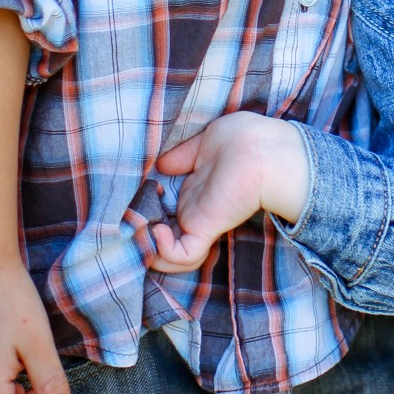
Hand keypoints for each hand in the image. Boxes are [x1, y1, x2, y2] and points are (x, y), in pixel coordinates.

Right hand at [149, 111, 311, 273]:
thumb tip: (161, 165)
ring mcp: (199, 220)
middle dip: (141, 234)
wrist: (264, 149)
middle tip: (128, 223)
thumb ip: (183, 156)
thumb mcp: (206, 141)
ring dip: (149, 248)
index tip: (136, 200)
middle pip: (164, 235)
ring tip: (138, 231)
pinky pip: (180, 254)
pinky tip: (157, 231)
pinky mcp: (205, 227)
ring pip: (169, 253)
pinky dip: (163, 251)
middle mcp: (194, 208)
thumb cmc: (243, 139)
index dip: (148, 210)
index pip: (167, 210)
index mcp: (195, 190)